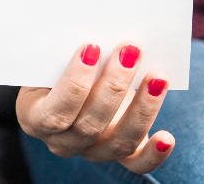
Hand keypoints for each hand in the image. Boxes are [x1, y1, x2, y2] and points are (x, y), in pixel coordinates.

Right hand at [17, 43, 173, 173]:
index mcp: (35, 118)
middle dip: (113, 86)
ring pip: (118, 142)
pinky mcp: (120, 155)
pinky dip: (154, 154)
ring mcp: (92, 152)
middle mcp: (62, 142)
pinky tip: (167, 137)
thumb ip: (64, 55)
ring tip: (157, 78)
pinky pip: (137, 164)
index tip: (92, 48)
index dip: (74, 83)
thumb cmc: (57, 67)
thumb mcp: (50, 61)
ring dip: (141, 108)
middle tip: (130, 51)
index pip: (56, 111)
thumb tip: (95, 39)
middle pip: (89, 125)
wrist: (70, 83)